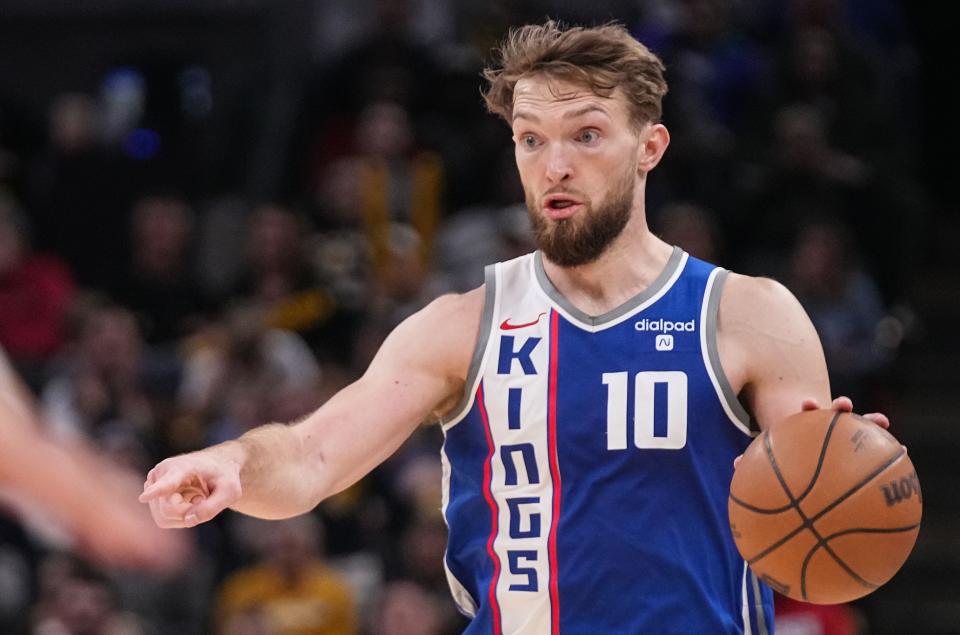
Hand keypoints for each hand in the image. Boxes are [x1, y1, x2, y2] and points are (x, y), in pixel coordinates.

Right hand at [139, 449, 242, 527]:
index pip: (168, 482)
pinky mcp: (152, 496)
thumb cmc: (224, 476)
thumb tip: (188, 520)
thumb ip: (212, 507)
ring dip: (184, 514)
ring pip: (164, 516)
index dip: (156, 491)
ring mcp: (153, 484)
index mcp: (183, 467)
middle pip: (169, 510)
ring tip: (195, 496)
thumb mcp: (230, 491)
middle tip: (202, 497)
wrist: (216, 466)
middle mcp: (162, 473)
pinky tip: (187, 501)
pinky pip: (163, 519)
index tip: (144, 497)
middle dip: (188, 512)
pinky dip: (179, 516)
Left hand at [733, 395, 891, 468]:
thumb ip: (754, 461)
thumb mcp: (769, 458)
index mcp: (802, 425)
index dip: (809, 407)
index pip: (806, 412)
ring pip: (858, 426)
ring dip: (870, 422)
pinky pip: (872, 448)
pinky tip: (904, 450)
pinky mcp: (854, 446)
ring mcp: (841, 435)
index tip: (808, 402)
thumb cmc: (783, 459)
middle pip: (835, 413)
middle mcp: (824, 427)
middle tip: (845, 405)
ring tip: (884, 421)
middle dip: (842, 408)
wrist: (799, 460)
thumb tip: (735, 466)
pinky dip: (887, 448)